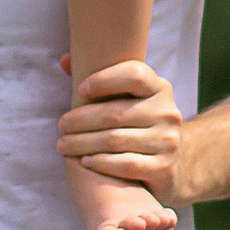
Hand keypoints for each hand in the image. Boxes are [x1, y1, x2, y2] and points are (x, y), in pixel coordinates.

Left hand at [56, 58, 183, 199]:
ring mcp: (169, 141)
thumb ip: (97, 79)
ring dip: (82, 143)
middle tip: (61, 125)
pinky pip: (127, 164)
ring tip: (63, 145)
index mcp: (159, 88)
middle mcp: (168, 112)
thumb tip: (65, 60)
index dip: (104, 80)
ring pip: (116, 140)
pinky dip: (102, 162)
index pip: (134, 74)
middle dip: (81, 119)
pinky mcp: (165, 168)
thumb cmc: (133, 124)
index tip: (80, 89)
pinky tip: (85, 161)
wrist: (165, 165)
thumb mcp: (124, 99)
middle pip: (116, 113)